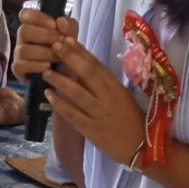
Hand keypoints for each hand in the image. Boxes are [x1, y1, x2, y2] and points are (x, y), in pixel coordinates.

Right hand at [12, 7, 78, 81]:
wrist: (68, 76)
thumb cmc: (66, 52)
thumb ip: (69, 27)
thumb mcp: (72, 36)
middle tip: (59, 42)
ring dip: (43, 53)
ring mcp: (19, 53)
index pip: (25, 14)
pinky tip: (47, 66)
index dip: (38, 18)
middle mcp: (23, 38)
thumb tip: (60, 20)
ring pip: (22, 50)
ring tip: (57, 57)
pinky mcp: (18, 69)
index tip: (54, 25)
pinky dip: (35, 66)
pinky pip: (20, 65)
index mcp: (33, 26)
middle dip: (45, 36)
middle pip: (23, 31)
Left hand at [41, 38, 147, 165]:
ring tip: (46, 71)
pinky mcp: (91, 130)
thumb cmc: (132, 120)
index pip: (97, 65)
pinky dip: (59, 104)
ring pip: (76, 92)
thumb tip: (83, 68)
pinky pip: (72, 114)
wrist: (142, 148)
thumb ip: (105, 84)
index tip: (67, 39)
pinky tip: (49, 95)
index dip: (81, 51)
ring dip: (59, 80)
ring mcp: (99, 114)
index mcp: (116, 87)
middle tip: (54, 46)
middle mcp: (108, 97)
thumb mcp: (122, 97)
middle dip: (70, 58)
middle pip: (87, 73)